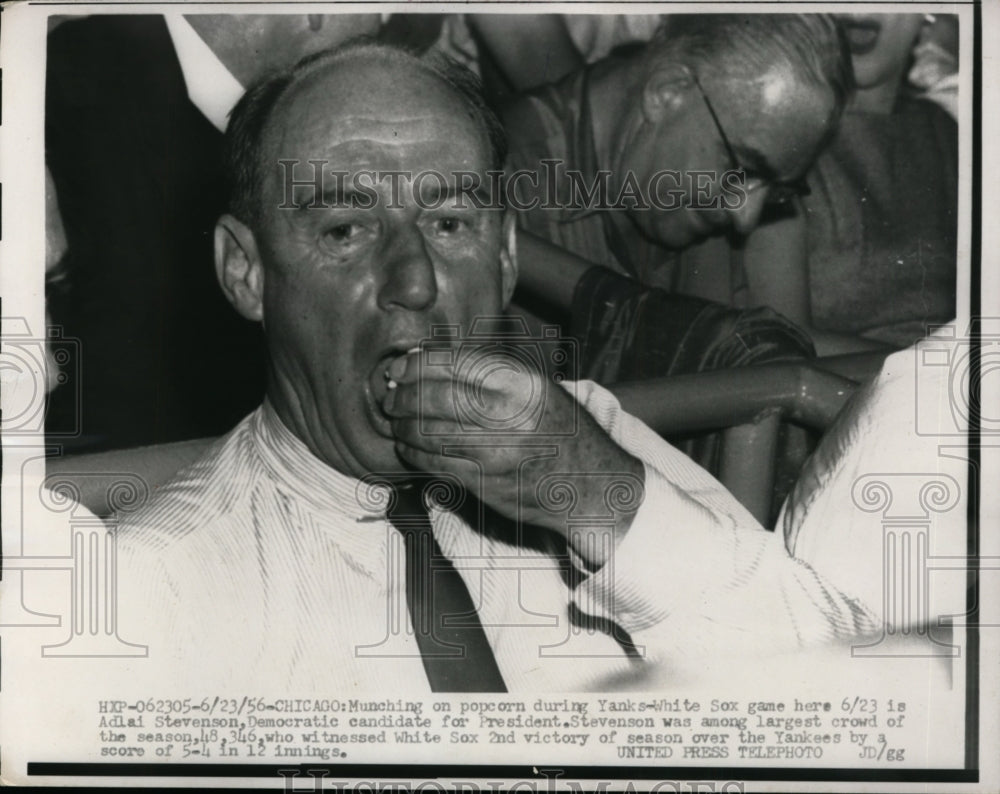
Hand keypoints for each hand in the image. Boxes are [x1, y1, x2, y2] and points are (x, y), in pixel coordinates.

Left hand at [382, 346, 644, 567]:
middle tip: (391, 397)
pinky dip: (412, 453)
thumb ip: (487, 374)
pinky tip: (409, 447)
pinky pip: (434, 464)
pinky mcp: (485, 484)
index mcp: (522, 383)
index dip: (418, 364)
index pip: (454, 363)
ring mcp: (496, 453)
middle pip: (435, 397)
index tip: (399, 369)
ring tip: (397, 422)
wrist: (590, 485)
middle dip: (403, 396)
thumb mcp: (536, 388)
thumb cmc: (559, 431)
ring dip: (403, 426)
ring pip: (428, 433)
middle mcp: (509, 415)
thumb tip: (423, 362)